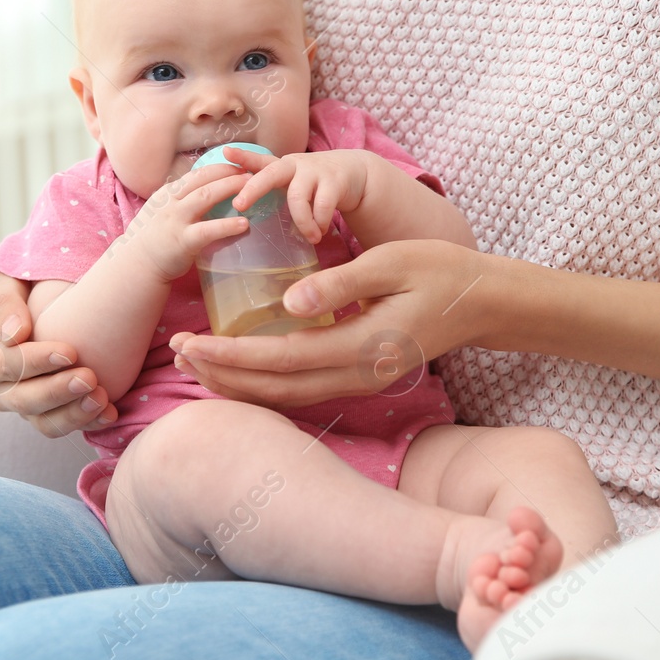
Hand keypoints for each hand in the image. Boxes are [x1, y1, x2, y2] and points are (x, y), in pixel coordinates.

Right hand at [0, 271, 117, 436]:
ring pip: (44, 423)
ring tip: (101, 398)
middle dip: (56, 391)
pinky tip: (110, 413)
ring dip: (73, 414)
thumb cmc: (28, 294)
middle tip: (89, 378)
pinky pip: (66, 428)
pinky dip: (89, 423)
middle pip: (22, 400)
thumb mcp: (11, 286)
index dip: (33, 362)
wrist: (51, 310)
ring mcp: (26, 408)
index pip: (0, 366)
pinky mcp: (51, 417)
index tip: (69, 351)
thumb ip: (5, 302)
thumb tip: (13, 334)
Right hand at [111, 163, 254, 281]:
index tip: (239, 166)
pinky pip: (208, 230)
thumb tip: (208, 192)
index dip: (220, 167)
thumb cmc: (155, 238)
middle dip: (229, 172)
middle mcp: (171, 201)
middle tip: (251, 171)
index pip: (198, 173)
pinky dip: (227, 225)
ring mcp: (176, 220)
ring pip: (206, 196)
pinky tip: (244, 224)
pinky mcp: (183, 240)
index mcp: (169, 193)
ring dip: (231, 188)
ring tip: (252, 187)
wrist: (138, 264)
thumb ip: (182, 201)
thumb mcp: (164, 211)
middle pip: (204, 179)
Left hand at [166, 239, 499, 408]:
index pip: (280, 358)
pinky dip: (263, 385)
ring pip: (286, 396)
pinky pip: (302, 391)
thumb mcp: (392, 263)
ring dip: (238, 383)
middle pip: (274, 388)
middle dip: (221, 374)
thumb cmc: (439, 271)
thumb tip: (290, 300)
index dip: (231, 354)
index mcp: (361, 346)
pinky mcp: (361, 377)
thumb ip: (342, 282)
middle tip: (175, 352)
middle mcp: (357, 374)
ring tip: (194, 364)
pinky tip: (238, 371)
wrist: (484, 302)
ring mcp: (360, 382)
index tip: (191, 342)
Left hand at [224, 147, 372, 243]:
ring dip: (302, 222)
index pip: (258, 161)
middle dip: (252, 189)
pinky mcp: (334, 181)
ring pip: (297, 198)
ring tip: (310, 237)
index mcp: (280, 168)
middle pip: (269, 174)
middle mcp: (293, 165)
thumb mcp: (292, 182)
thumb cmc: (314, 183)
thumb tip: (241, 216)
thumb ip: (273, 192)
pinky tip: (321, 232)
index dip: (242, 157)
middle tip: (240, 206)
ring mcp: (314, 171)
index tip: (225, 153)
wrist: (354, 173)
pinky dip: (320, 223)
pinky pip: (322, 207)